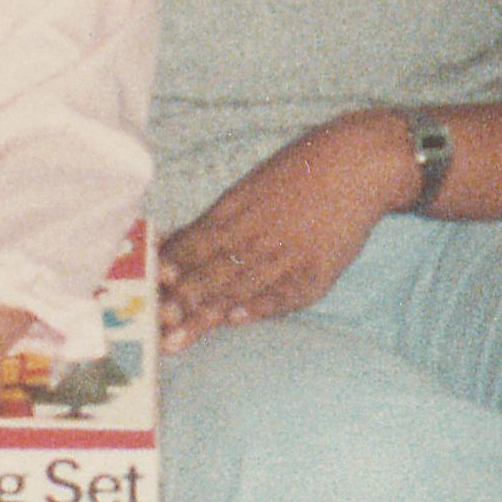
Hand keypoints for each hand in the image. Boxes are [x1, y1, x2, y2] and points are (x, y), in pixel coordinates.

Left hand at [160, 112, 415, 351]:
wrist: (358, 164)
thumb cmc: (299, 172)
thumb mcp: (250, 188)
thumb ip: (213, 222)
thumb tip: (168, 246)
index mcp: (237, 210)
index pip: (194, 245)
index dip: (169, 271)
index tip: (143, 293)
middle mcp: (257, 232)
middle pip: (212, 272)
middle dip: (181, 302)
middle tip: (154, 326)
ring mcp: (287, 253)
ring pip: (241, 287)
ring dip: (209, 313)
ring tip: (181, 336)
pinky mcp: (317, 270)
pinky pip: (285, 293)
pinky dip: (262, 306)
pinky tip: (240, 319)